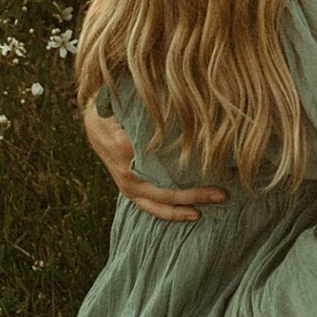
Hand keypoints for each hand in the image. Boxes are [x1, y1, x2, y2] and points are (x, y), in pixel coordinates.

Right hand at [82, 97, 225, 226]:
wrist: (94, 121)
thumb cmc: (117, 108)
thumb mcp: (128, 103)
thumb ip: (148, 109)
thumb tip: (182, 106)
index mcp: (125, 150)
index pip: (160, 166)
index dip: (188, 169)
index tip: (216, 167)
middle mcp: (125, 173)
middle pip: (161, 192)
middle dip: (193, 195)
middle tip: (222, 194)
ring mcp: (126, 184)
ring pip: (154, 205)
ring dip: (180, 211)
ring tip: (204, 213)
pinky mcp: (129, 189)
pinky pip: (149, 206)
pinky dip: (169, 213)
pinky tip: (191, 214)